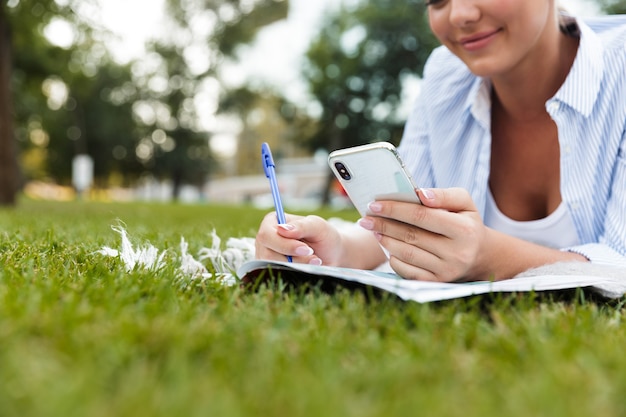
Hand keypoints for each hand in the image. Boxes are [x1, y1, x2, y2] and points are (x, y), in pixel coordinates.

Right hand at [255, 212, 341, 265]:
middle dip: (294, 258)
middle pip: (268, 254)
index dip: (285, 245)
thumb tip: (282, 229)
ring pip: (273, 267)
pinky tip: (307, 268)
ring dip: (297, 266)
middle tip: (314, 258)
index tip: (306, 249)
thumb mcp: (317, 226)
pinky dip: (295, 273)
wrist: (329, 253)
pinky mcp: (271, 270)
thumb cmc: (321, 235)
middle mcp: (265, 239)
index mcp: (271, 222)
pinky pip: (278, 275)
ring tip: (314, 262)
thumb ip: (301, 226)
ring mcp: (265, 256)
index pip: (267, 235)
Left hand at [358, 188, 488, 281]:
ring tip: (373, 229)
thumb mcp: (464, 203)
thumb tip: (420, 194)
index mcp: (464, 230)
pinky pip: (406, 271)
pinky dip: (392, 258)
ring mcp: (445, 271)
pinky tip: (386, 246)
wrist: (479, 256)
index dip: (396, 209)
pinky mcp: (436, 283)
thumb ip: (444, 195)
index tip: (375, 204)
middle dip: (384, 224)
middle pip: (410, 235)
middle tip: (365, 217)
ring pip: (406, 254)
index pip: (422, 216)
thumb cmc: (466, 223)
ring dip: (384, 240)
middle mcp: (456, 253)